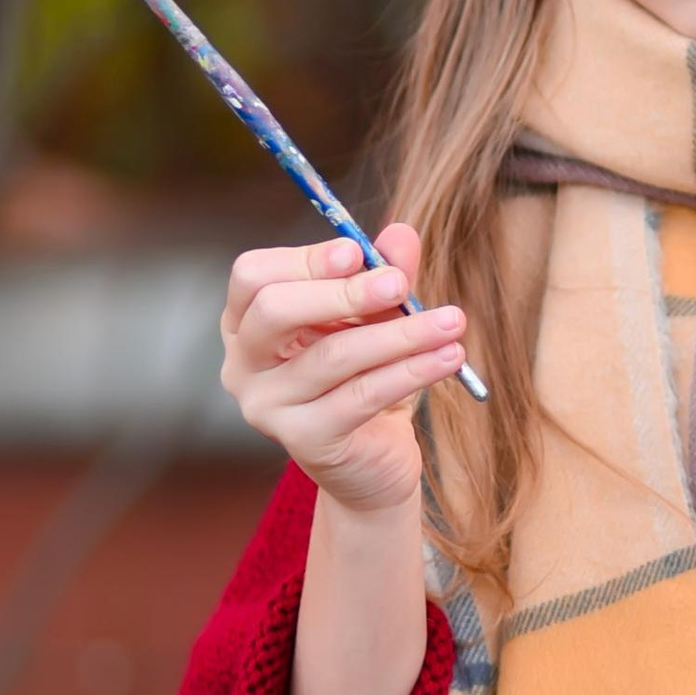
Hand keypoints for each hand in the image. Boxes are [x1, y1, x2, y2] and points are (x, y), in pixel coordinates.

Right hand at [220, 225, 465, 513]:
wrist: (373, 460)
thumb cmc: (366, 377)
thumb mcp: (377, 319)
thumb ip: (383, 276)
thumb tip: (402, 234)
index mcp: (246, 322)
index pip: (254, 276)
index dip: (305, 260)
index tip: (358, 252)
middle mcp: (243, 364)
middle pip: (274, 310)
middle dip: (344, 293)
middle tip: (401, 284)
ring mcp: (267, 407)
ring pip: (332, 355)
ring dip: (400, 334)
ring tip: (452, 321)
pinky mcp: (304, 441)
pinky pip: (361, 397)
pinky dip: (411, 372)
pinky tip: (449, 357)